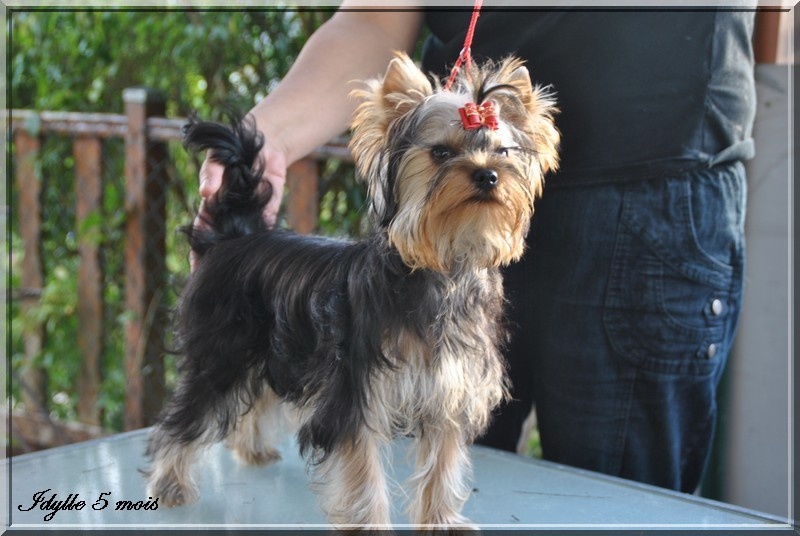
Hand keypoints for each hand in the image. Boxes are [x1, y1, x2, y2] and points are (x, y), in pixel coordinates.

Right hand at [191, 142, 287, 270]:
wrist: (261, 147)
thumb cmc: (231, 153)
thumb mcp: (216, 159)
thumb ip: (210, 172)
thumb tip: (205, 192)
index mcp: (211, 207)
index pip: (202, 235)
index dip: (198, 254)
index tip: (196, 272)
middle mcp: (229, 217)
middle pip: (223, 245)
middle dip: (221, 263)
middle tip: (220, 284)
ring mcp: (248, 217)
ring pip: (243, 242)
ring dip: (242, 258)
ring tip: (241, 279)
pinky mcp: (268, 214)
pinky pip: (265, 231)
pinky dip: (263, 244)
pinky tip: (262, 260)